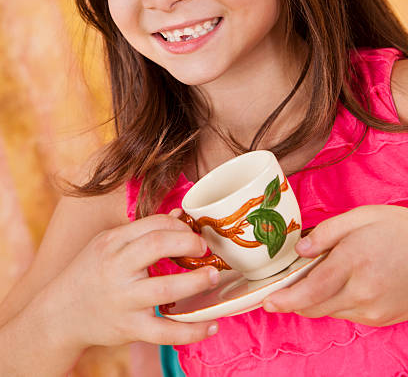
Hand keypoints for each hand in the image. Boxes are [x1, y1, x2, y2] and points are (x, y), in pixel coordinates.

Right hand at [46, 214, 219, 348]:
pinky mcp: (129, 328)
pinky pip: (164, 332)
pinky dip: (192, 331)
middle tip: (205, 249)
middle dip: (188, 243)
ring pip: (165, 290)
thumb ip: (142, 232)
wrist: (60, 314)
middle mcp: (117, 268)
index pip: (153, 225)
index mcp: (112, 243)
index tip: (193, 233)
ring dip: (195, 282)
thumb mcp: (108, 244)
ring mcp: (123, 300)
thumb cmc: (90, 272)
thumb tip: (179, 217)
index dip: (179, 226)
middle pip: (157, 246)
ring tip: (213, 276)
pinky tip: (211, 324)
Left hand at [262, 205, 407, 325]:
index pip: (311, 289)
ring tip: (316, 278)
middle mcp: (362, 292)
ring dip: (315, 299)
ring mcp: (373, 309)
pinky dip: (335, 302)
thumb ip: (326, 232)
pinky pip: (346, 314)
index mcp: (353, 262)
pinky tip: (339, 284)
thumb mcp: (360, 217)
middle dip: (294, 300)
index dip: (286, 299)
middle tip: (279, 290)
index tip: (268, 302)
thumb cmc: (397, 229)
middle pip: (315, 305)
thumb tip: (300, 249)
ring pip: (329, 311)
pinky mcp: (380, 318)